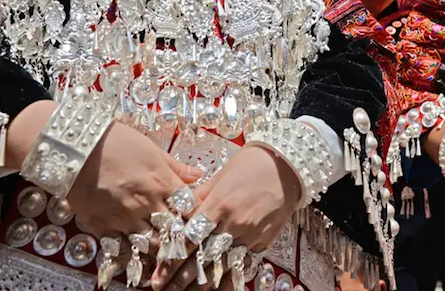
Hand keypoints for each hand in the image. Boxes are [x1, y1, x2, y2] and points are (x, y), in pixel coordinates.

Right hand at [67, 122, 201, 237]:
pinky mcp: (102, 226)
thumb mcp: (152, 149)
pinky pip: (122, 249)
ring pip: (151, 244)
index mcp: (162, 182)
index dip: (194, 214)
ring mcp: (124, 218)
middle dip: (179, 233)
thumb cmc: (117, 141)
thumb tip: (198, 175)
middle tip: (180, 234)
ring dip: (158, 246)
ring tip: (161, 244)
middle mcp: (146, 204)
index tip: (193, 215)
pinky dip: (132, 252)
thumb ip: (176, 167)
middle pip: (173, 230)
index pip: (189, 208)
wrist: (77, 146)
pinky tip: (136, 249)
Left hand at [152, 144, 302, 289]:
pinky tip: (217, 290)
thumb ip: (199, 197)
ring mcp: (250, 235)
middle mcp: (234, 223)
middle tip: (163, 289)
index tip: (158, 274)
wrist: (286, 166)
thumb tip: (179, 212)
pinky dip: (229, 281)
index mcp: (219, 204)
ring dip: (201, 286)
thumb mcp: (220, 176)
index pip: (190, 239)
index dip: (172, 259)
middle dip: (181, 279)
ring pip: (222, 268)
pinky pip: (243, 267)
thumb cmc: (250, 165)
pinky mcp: (263, 242)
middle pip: (203, 259)